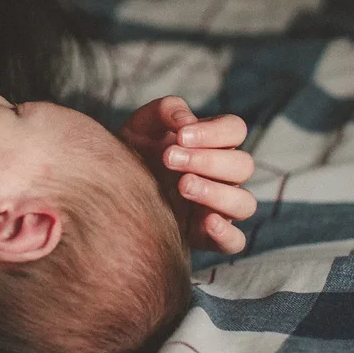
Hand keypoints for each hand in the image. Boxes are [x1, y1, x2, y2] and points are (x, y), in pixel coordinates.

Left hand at [119, 96, 256, 253]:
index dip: (215, 132)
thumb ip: (166, 111)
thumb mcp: (141, 125)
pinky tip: (207, 222)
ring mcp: (217, 207)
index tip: (181, 136)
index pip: (235, 129)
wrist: (108, 189)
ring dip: (216, 193)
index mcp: (212, 143)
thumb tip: (187, 121)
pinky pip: (234, 242)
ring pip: (244, 203)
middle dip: (207, 160)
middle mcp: (221, 175)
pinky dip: (226, 233)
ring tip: (182, 186)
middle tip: (169, 159)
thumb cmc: (131, 152)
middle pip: (243, 165)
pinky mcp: (205, 236)